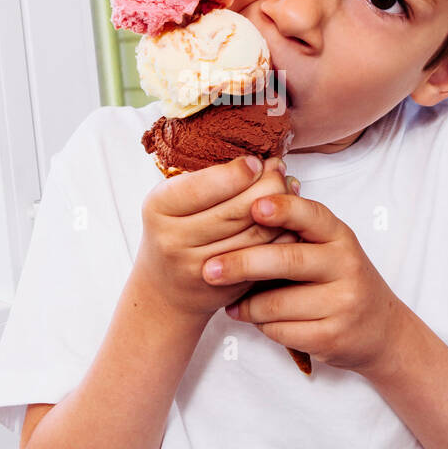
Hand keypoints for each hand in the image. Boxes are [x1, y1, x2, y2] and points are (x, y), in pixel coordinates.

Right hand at [136, 155, 295, 322]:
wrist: (165, 287)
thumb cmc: (175, 229)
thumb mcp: (175, 200)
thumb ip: (207, 180)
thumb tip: (260, 162)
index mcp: (158, 207)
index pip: (202, 187)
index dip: (236, 173)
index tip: (257, 161)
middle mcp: (173, 239)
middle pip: (234, 211)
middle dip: (266, 186)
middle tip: (280, 171)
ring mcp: (198, 266)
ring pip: (253, 235)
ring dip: (280, 210)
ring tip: (289, 190)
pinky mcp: (222, 285)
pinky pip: (261, 256)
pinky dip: (282, 236)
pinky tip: (289, 220)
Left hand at [201, 190, 399, 375]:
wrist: (380, 330)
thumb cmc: (338, 280)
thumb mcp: (328, 248)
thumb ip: (294, 231)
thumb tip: (238, 209)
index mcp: (340, 236)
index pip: (311, 215)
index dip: (283, 209)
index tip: (253, 206)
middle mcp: (346, 266)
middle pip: (287, 260)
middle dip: (242, 263)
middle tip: (209, 269)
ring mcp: (343, 303)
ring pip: (276, 302)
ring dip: (247, 305)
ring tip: (233, 302)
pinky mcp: (333, 336)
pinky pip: (280, 330)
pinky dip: (261, 325)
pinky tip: (254, 319)